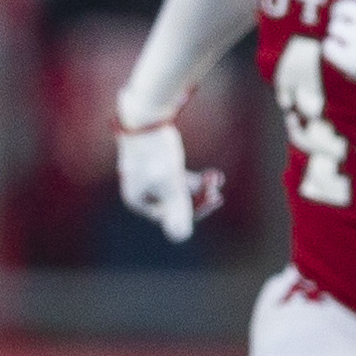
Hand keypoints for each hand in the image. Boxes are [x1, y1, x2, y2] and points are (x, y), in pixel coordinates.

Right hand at [116, 122, 222, 243]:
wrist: (145, 117)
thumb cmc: (156, 153)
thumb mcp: (171, 184)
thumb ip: (177, 210)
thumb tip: (181, 237)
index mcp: (137, 200)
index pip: (168, 216)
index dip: (194, 211)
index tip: (215, 199)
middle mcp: (141, 192)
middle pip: (175, 204)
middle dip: (198, 198)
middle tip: (218, 195)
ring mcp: (148, 179)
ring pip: (179, 190)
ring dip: (200, 188)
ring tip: (216, 179)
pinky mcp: (157, 165)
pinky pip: (178, 179)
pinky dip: (195, 179)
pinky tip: (213, 175)